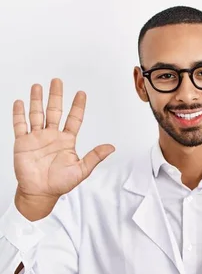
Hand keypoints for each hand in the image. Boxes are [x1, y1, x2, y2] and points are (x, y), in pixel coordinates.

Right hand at [12, 78, 114, 202]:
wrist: (40, 192)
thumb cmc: (60, 183)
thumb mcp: (82, 170)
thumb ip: (95, 156)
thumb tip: (111, 147)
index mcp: (67, 140)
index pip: (74, 119)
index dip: (77, 106)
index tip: (81, 93)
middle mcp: (52, 136)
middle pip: (54, 111)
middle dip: (56, 96)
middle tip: (57, 81)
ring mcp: (37, 138)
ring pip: (36, 114)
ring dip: (37, 100)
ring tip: (38, 86)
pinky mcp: (23, 143)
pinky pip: (20, 125)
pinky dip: (19, 114)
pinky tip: (20, 102)